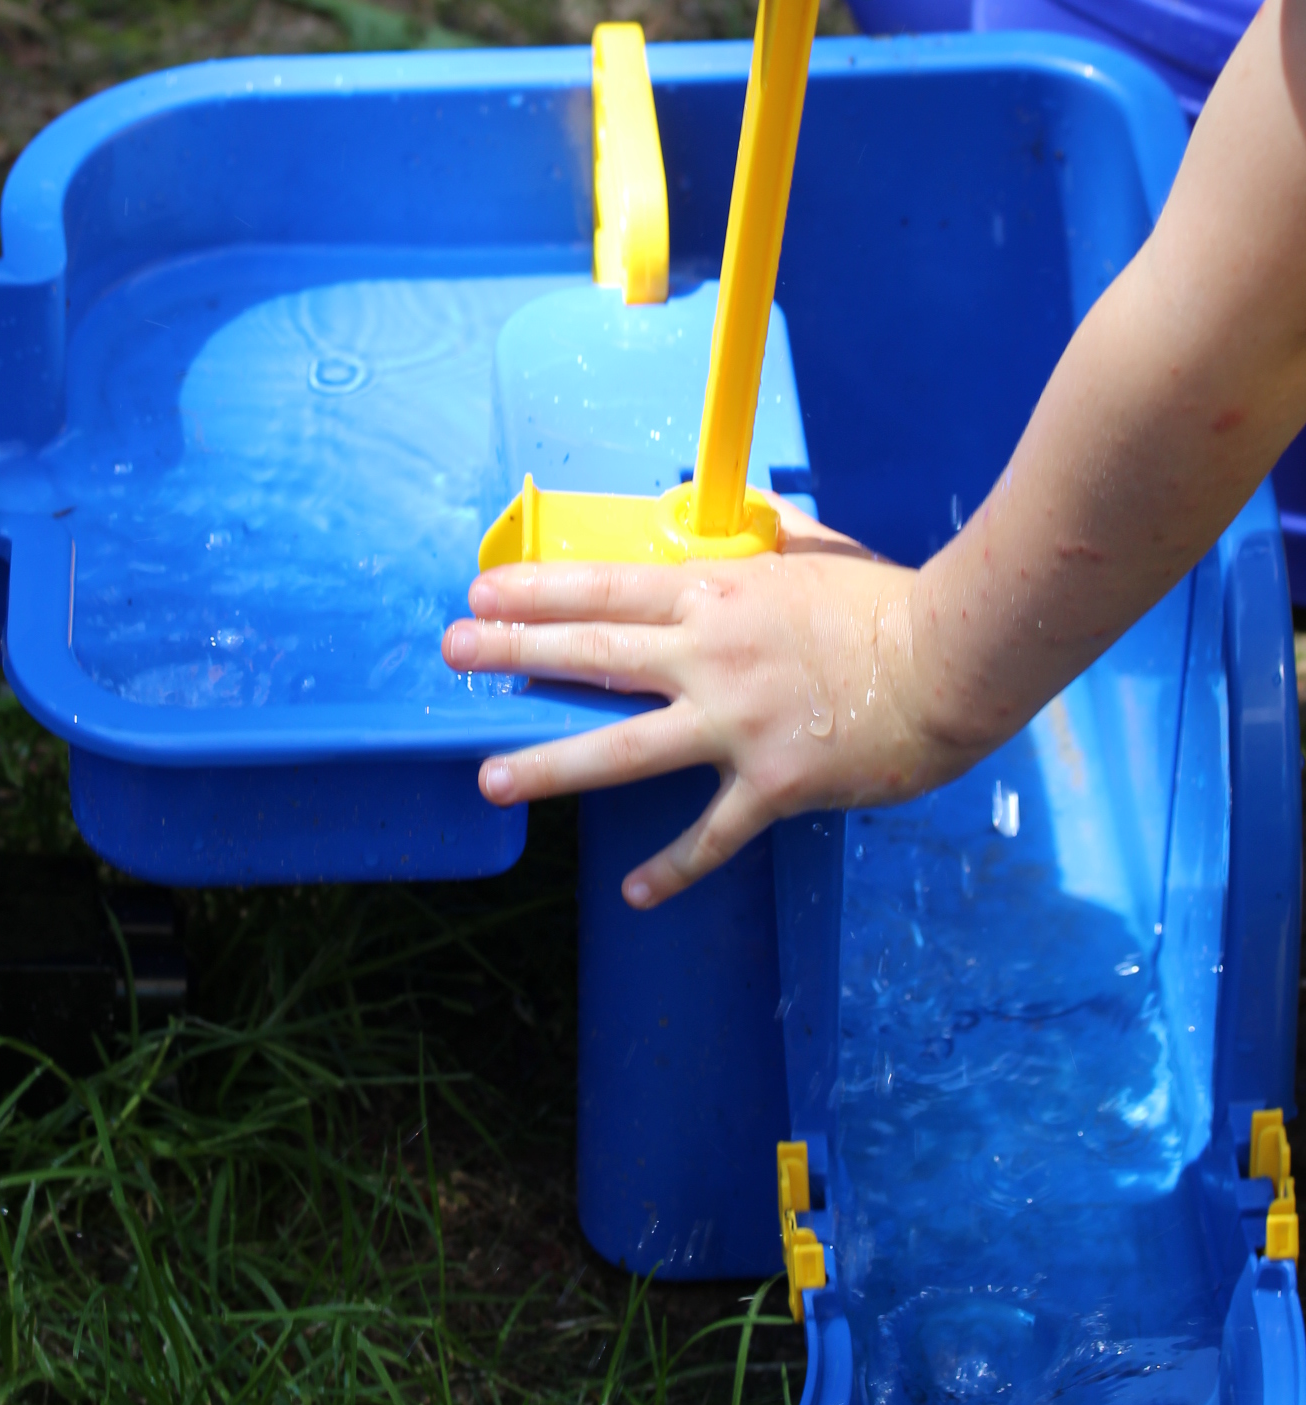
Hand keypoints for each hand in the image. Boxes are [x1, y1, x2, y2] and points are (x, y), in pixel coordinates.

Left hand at [441, 508, 973, 907]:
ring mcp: (736, 722)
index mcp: (718, 594)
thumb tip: (756, 513)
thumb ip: (774, 536)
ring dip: (551, 765)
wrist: (953, 659)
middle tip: (452, 654)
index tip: (482, 593)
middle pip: (593, 653)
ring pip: (622, 747)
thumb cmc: (891, 600)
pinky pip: (710, 834)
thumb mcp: (819, 550)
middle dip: (513, 652)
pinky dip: (672, 867)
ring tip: (490, 779)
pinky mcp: (772, 783)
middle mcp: (711, 654)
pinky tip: (633, 891)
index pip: (607, 587)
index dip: (538, 590)